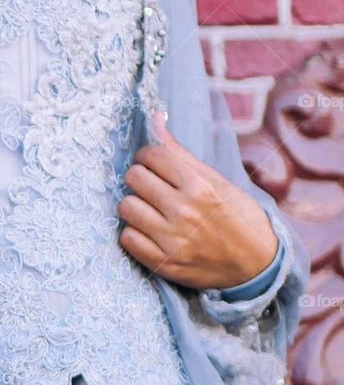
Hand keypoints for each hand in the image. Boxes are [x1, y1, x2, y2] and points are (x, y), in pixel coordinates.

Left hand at [117, 111, 278, 290]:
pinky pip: (127, 239)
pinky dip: (135, 233)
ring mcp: (173, 240)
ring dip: (135, 206)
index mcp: (200, 186)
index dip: (149, 156)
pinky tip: (149, 231)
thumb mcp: (217, 181)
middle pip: (134, 177)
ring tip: (150, 210)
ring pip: (126, 207)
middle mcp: (184, 211)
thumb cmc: (239, 217)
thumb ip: (181, 153)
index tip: (154, 165)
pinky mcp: (165, 265)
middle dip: (140, 178)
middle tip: (152, 187)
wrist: (258, 267)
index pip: (152, 155)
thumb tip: (154, 118)